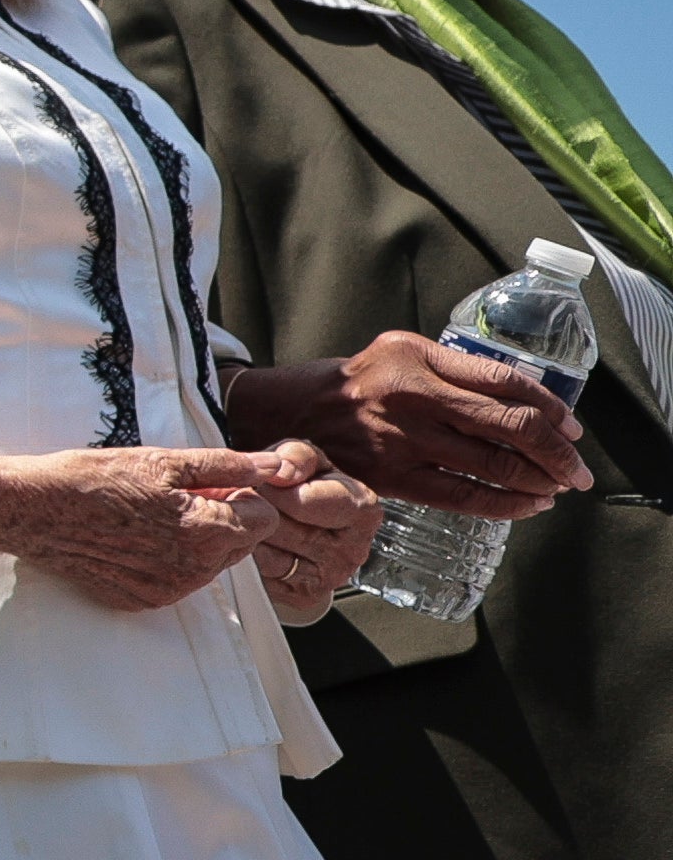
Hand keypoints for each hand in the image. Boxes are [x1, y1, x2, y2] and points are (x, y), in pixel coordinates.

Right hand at [0, 444, 325, 613]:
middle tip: (176, 496)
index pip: (264, 519)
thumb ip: (226, 466)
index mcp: (205, 532)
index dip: (241, 495)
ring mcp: (167, 591)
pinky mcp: (142, 600)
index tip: (207, 484)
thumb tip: (272, 465)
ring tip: (151, 516)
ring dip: (195, 540)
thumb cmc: (93, 479)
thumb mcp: (162, 461)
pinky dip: (166, 560)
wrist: (32, 511)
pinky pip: (176, 580)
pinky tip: (134, 538)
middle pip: (240, 544)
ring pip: (209, 563)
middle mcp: (193, 571)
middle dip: (222, 518)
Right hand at [229, 335, 592, 519]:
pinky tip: (524, 506)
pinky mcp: (389, 476)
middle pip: (509, 426)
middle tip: (578, 469)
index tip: (571, 428)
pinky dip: (502, 504)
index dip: (550, 408)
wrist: (281, 413)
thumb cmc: (349, 382)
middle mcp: (412, 395)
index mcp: (418, 357)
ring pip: (492, 464)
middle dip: (556, 453)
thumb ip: (452, 369)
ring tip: (556, 488)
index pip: (505, 382)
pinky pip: (461, 495)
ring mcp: (401, 439)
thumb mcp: (397, 352)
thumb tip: (518, 398)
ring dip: (537, 481)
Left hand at [255, 462, 385, 613]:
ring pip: (266, 553)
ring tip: (249, 517)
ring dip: (246, 531)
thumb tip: (282, 474)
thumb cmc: (307, 486)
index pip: (300, 501)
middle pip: (279, 528)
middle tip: (249, 499)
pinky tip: (251, 540)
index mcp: (363, 510)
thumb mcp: (306, 459)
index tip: (261, 482)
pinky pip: (259, 575)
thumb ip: (295, 456)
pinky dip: (247, 555)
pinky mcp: (305, 596)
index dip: (270, 488)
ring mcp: (332, 578)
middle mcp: (353, 550)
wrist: (307, 525)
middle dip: (254, 508)